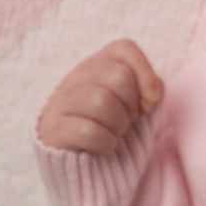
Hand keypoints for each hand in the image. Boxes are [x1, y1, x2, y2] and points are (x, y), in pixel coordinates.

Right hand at [37, 39, 163, 154]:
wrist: (79, 156)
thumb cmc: (113, 120)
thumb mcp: (135, 97)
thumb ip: (150, 85)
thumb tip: (152, 94)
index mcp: (98, 61)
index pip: (125, 48)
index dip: (145, 74)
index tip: (149, 102)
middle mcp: (76, 75)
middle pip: (119, 77)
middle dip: (132, 105)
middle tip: (127, 120)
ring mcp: (61, 100)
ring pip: (101, 102)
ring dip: (118, 125)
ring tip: (115, 132)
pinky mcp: (52, 128)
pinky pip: (88, 131)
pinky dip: (105, 142)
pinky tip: (103, 146)